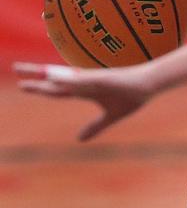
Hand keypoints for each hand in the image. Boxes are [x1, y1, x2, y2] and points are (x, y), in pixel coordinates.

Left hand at [13, 62, 153, 141]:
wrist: (151, 85)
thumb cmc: (133, 96)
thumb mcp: (111, 117)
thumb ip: (95, 127)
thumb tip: (79, 139)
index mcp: (85, 91)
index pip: (56, 90)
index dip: (39, 88)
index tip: (22, 85)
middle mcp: (84, 82)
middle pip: (54, 79)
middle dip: (34, 75)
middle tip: (14, 68)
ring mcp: (92, 79)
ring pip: (63, 77)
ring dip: (44, 75)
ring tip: (24, 71)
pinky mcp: (103, 78)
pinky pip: (81, 80)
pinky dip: (67, 80)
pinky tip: (53, 78)